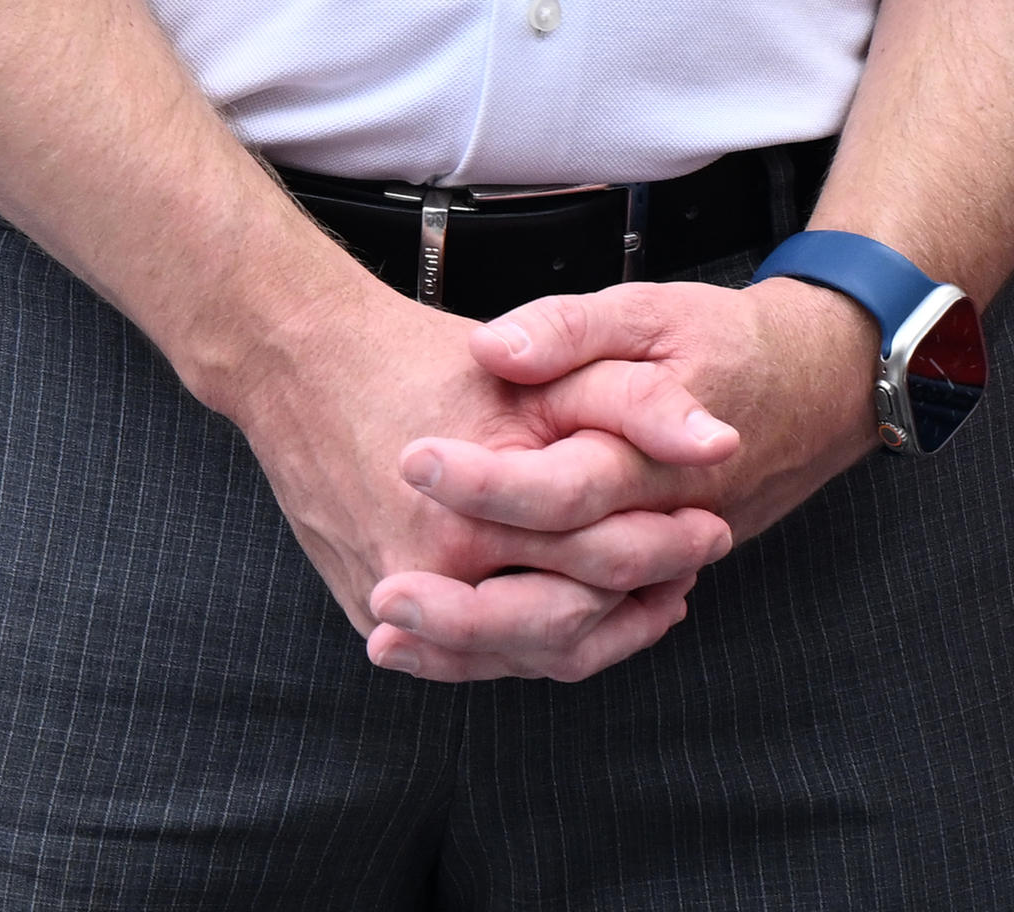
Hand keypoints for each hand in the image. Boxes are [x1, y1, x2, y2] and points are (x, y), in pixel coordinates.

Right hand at [218, 268, 744, 681]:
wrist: (292, 360)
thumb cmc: (410, 357)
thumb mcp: (533, 369)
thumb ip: (633, 403)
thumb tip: (721, 442)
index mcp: (472, 517)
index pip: (602, 562)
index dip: (669, 545)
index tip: (709, 520)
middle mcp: (427, 574)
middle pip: (566, 628)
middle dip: (640, 602)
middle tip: (689, 564)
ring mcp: (392, 599)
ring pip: (521, 656)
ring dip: (595, 631)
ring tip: (644, 596)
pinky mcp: (369, 608)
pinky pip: (469, 655)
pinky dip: (528, 640)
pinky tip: (568, 610)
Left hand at [404, 271, 881, 652]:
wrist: (815, 392)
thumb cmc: (721, 343)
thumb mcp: (648, 310)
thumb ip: (571, 328)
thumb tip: (496, 350)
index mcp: (653, 460)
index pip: (564, 488)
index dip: (486, 481)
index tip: (408, 464)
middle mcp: (659, 530)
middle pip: (565, 592)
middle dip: (468, 605)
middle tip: (381, 590)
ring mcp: (658, 571)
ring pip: (573, 636)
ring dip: (479, 646)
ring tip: (386, 633)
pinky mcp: (647, 586)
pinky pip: (586, 639)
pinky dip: (514, 650)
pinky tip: (441, 649)